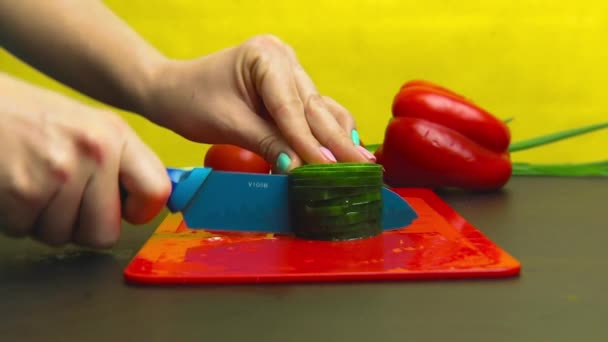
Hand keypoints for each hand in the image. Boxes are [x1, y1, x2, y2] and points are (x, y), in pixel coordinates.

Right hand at [0, 72, 169, 247]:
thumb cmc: (26, 115)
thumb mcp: (86, 125)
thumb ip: (119, 162)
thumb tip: (147, 203)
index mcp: (114, 135)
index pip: (156, 191)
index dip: (140, 210)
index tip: (126, 209)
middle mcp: (94, 152)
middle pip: (104, 233)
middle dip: (81, 226)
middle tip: (62, 198)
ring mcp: (59, 173)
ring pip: (61, 236)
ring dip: (43, 220)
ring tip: (32, 183)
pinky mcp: (23, 191)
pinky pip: (26, 231)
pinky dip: (16, 217)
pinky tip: (12, 186)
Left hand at [142, 34, 375, 171]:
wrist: (171, 90)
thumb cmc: (191, 102)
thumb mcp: (229, 125)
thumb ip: (268, 144)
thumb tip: (301, 169)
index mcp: (265, 55)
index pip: (291, 108)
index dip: (311, 142)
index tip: (331, 168)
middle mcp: (282, 57)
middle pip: (313, 107)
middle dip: (336, 142)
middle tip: (363, 168)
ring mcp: (288, 69)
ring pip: (318, 108)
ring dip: (337, 137)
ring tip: (361, 163)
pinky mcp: (288, 86)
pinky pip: (310, 110)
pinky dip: (324, 130)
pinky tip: (345, 147)